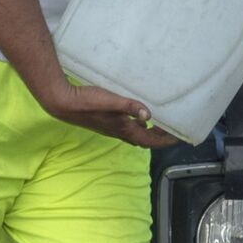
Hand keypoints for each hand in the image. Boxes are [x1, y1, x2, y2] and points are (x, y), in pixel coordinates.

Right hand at [41, 81, 177, 149]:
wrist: (64, 103)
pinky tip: (135, 113)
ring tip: (159, 121)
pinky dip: (136, 124)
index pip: (149, 141)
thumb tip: (149, 116)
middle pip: (144, 139)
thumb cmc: (88, 102)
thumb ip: (129, 107)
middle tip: (171, 129)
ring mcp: (111, 127)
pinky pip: (126, 127)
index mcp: (123, 129)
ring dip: (148, 131)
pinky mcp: (105, 121)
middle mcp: (118, 132)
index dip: (164, 141)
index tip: (178, 138)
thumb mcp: (111, 102)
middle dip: (159, 137)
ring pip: (134, 134)